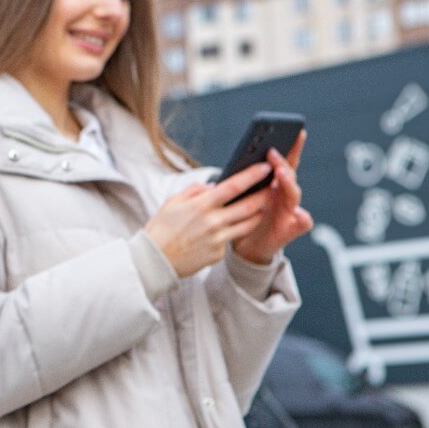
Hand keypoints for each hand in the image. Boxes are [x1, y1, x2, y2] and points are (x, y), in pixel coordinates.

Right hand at [145, 162, 272, 277]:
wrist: (154, 260)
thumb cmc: (161, 229)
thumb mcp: (172, 202)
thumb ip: (195, 190)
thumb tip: (214, 186)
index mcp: (201, 205)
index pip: (234, 186)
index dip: (252, 175)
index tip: (266, 167)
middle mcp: (213, 222)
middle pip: (250, 205)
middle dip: (265, 194)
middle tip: (274, 186)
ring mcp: (217, 239)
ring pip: (249, 224)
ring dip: (260, 213)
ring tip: (264, 205)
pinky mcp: (218, 253)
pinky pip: (233, 238)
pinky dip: (236, 230)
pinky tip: (236, 225)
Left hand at [232, 131, 313, 264]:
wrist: (246, 246)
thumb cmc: (240, 218)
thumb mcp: (234, 199)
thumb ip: (234, 186)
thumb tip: (214, 182)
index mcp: (272, 184)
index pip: (282, 162)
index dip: (290, 147)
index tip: (295, 131)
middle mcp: (283, 194)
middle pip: (288, 175)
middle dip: (282, 162)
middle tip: (273, 153)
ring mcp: (289, 210)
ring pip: (293, 194)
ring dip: (288, 183)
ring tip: (280, 173)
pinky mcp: (291, 228)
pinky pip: (301, 223)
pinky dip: (302, 219)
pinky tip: (301, 215)